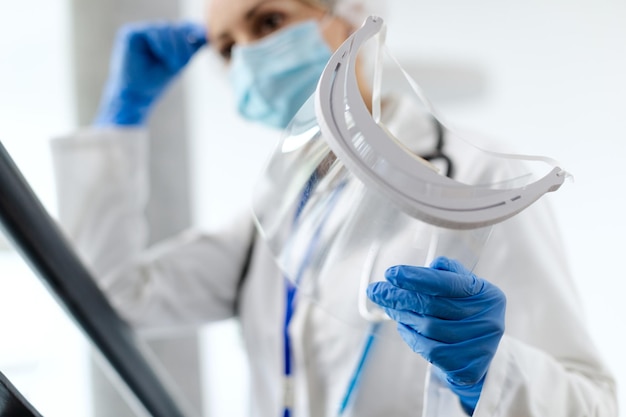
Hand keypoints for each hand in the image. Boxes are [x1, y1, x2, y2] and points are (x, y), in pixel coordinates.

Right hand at [94, 21, 206, 125]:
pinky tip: (162, 57)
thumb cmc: (156, 81)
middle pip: (174, 28)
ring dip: (174, 47)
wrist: (137, 96)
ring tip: (173, 63)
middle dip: (183, 45)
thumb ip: (191, 48)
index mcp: (162, 36)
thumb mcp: (179, 62)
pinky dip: (162, 44)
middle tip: (182, 63)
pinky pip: (153, 31)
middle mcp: (150, 31)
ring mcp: (140, 31)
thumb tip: (207, 35)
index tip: (201, 42)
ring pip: (165, 29)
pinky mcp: (130, 33)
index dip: (192, 33)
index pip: (181, 28)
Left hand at [367, 256, 505, 414]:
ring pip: (427, 327)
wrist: (479, 357)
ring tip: (389, 307)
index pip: (448, 283)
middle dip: (399, 296)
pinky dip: (410, 335)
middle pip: (432, 305)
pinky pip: (428, 348)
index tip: (391, 273)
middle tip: (376, 290)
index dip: (417, 277)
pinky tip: (403, 325)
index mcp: (488, 295)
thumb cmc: (466, 314)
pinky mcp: (467, 367)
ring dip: (402, 315)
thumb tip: (424, 268)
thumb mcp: (465, 290)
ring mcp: (479, 346)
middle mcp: (488, 320)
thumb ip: (447, 274)